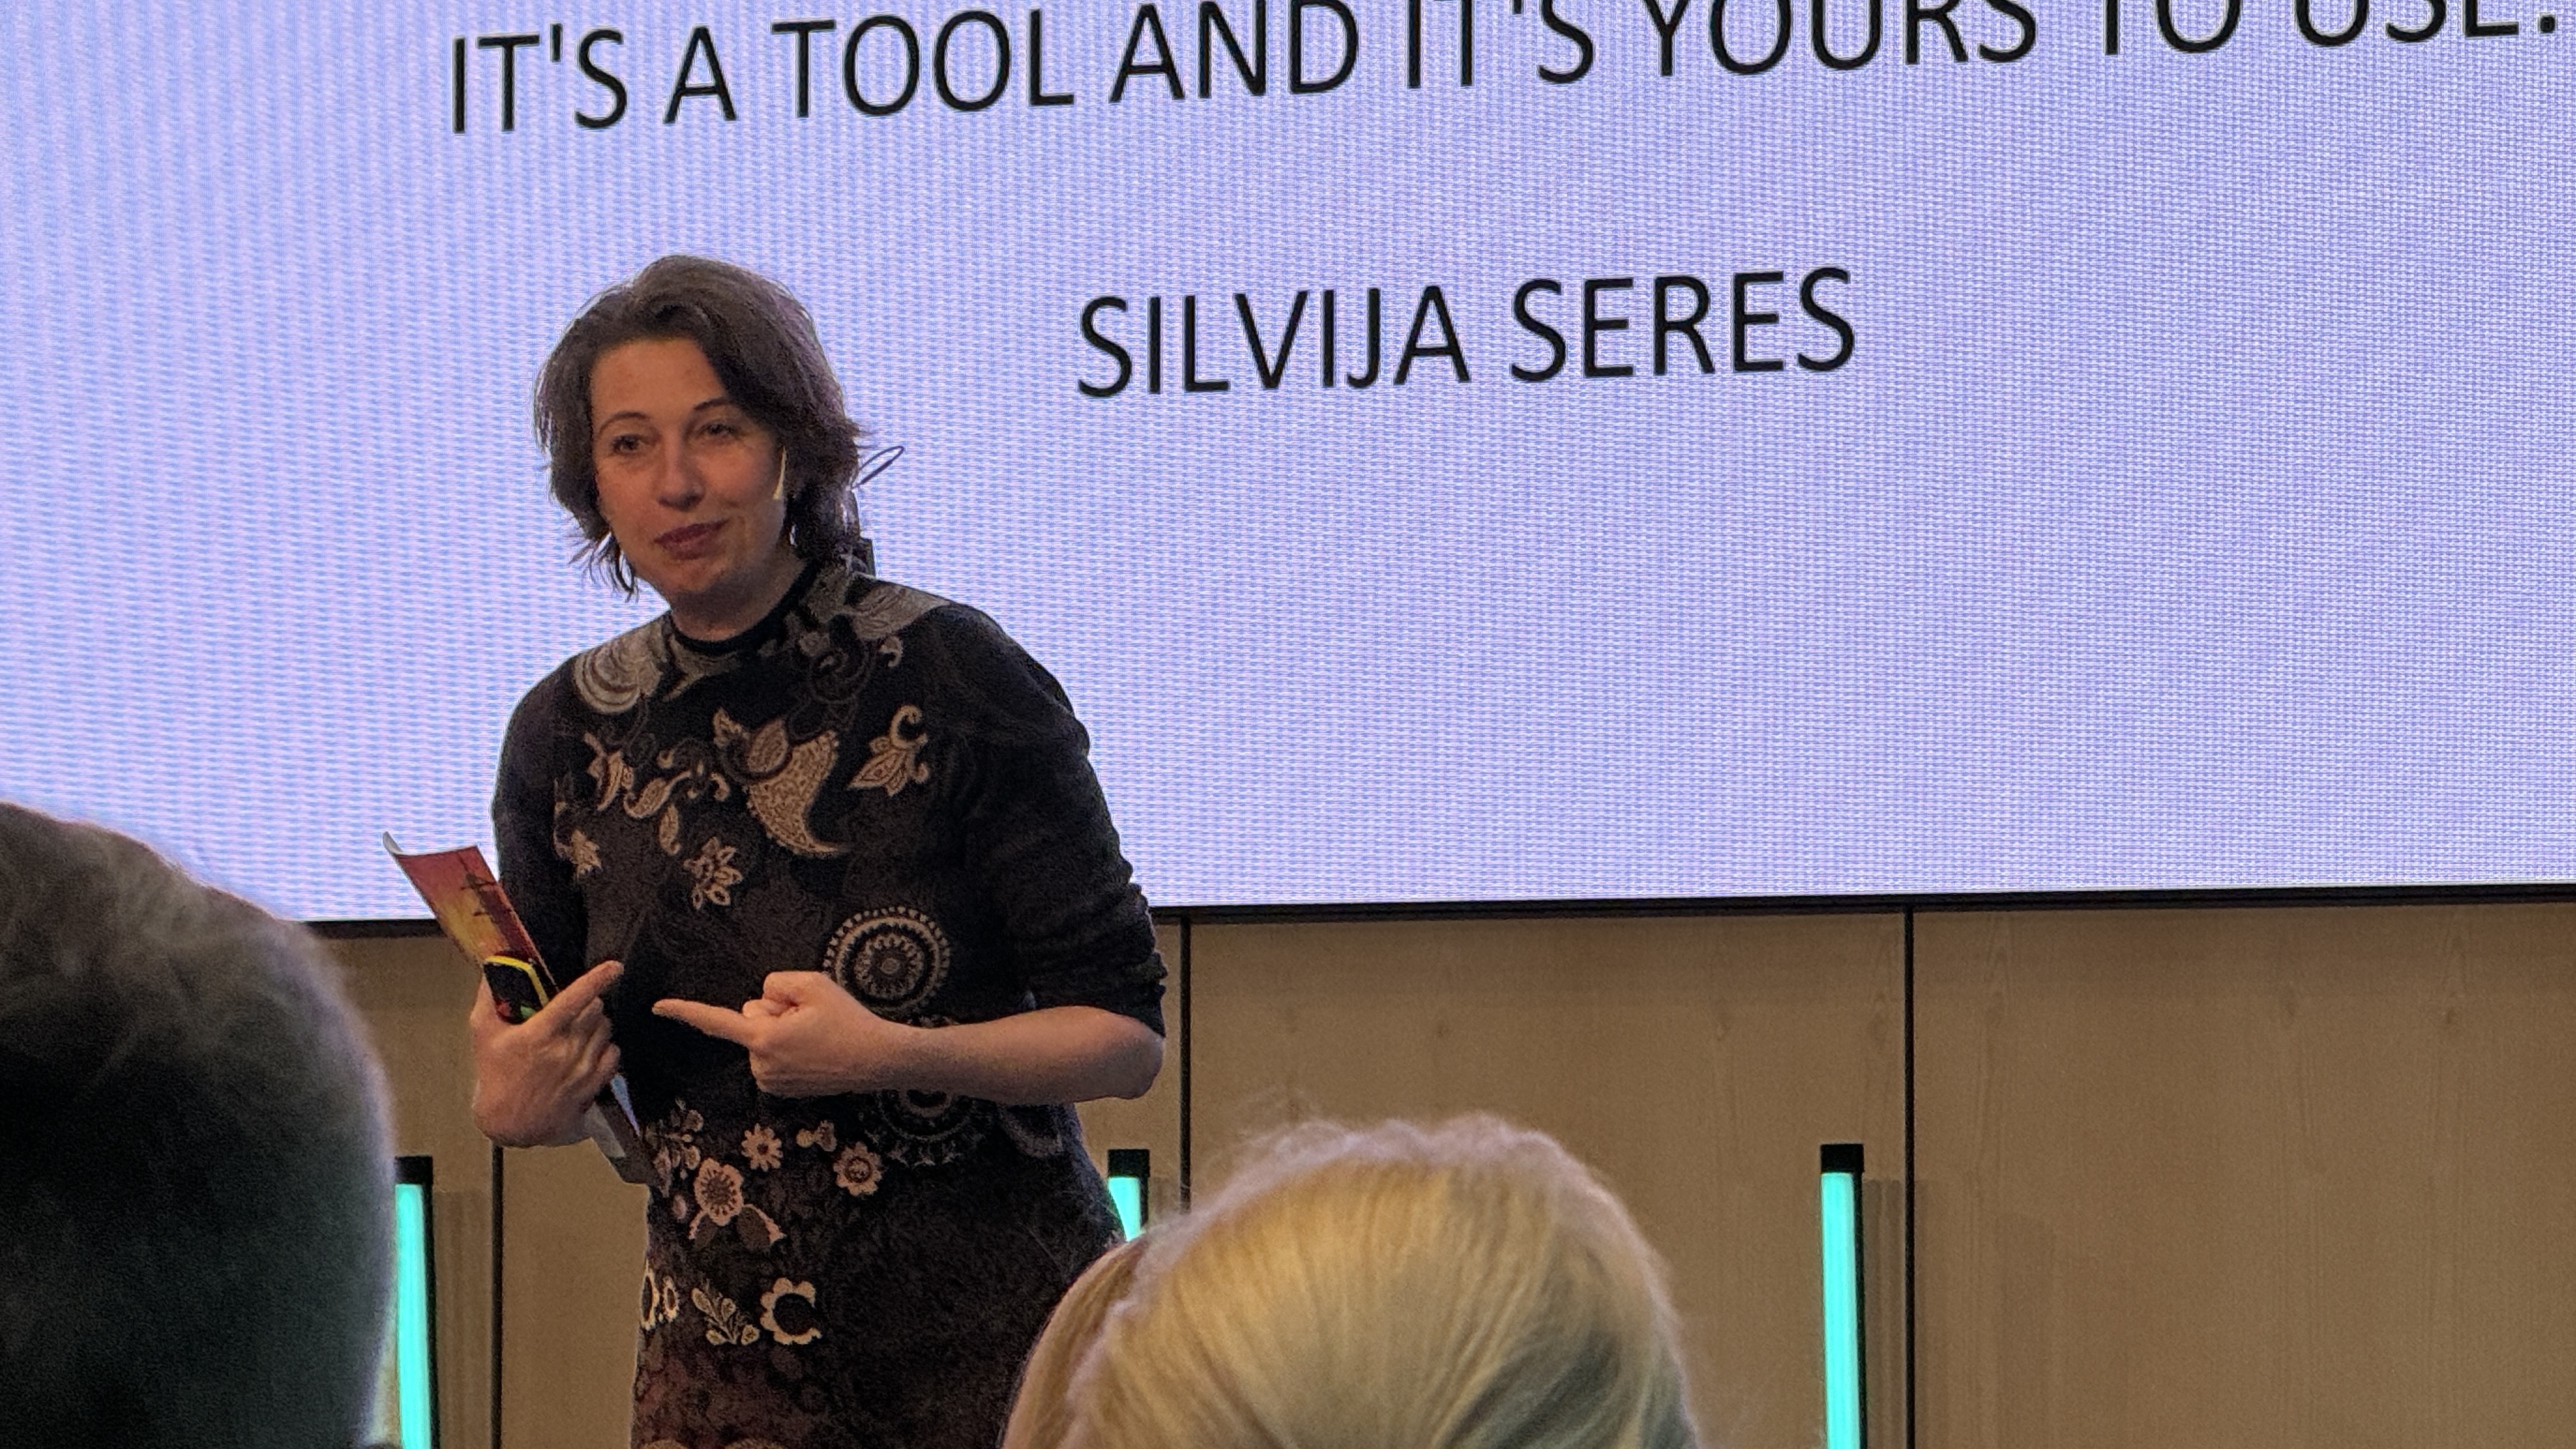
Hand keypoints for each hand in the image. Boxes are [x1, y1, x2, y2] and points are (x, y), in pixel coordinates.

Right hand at [468, 959, 622, 1146]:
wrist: (507, 1121)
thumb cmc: (494, 1074)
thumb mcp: (483, 1032)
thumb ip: (490, 996)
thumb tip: (496, 965)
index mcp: (539, 1034)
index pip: (576, 998)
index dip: (598, 978)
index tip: (614, 966)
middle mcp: (564, 1050)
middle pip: (596, 1010)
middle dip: (589, 1003)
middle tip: (574, 1009)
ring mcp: (580, 1069)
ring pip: (606, 1030)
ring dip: (597, 1024)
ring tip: (579, 1030)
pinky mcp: (591, 1085)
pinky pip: (613, 1055)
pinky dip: (606, 1048)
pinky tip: (589, 1049)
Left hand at [653, 971, 919, 1097]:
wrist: (878, 1059)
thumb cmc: (848, 1020)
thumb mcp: (813, 984)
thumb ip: (776, 984)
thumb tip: (763, 1001)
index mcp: (764, 1038)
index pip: (716, 1021)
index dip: (685, 1011)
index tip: (658, 1007)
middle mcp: (761, 1064)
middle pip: (751, 1021)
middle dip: (773, 1013)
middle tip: (810, 1018)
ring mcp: (771, 1081)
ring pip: (763, 1039)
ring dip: (783, 1032)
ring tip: (817, 1036)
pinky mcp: (782, 1089)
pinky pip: (773, 1056)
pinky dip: (789, 1049)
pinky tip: (815, 1051)